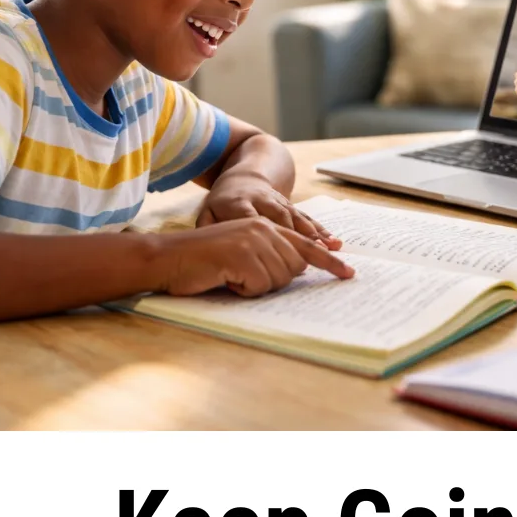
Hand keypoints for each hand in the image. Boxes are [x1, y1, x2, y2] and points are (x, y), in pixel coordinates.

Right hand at [159, 218, 354, 297]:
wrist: (167, 257)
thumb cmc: (203, 262)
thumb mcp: (241, 255)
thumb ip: (267, 257)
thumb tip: (295, 271)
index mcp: (265, 227)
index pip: (306, 247)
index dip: (329, 262)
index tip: (348, 273)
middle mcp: (264, 229)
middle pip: (294, 269)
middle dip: (272, 281)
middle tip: (241, 276)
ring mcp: (254, 240)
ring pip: (278, 280)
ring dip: (254, 286)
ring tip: (231, 274)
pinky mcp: (243, 254)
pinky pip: (259, 286)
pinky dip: (242, 290)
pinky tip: (225, 278)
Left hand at [195, 169, 340, 248]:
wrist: (245, 177)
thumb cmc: (222, 203)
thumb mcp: (208, 213)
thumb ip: (208, 229)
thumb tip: (212, 248)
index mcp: (239, 203)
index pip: (250, 217)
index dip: (262, 231)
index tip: (272, 249)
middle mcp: (263, 201)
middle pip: (280, 219)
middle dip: (294, 238)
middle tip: (307, 259)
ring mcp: (280, 202)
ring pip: (298, 219)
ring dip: (313, 236)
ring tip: (329, 252)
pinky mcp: (292, 206)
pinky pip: (308, 219)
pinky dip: (321, 231)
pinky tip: (334, 243)